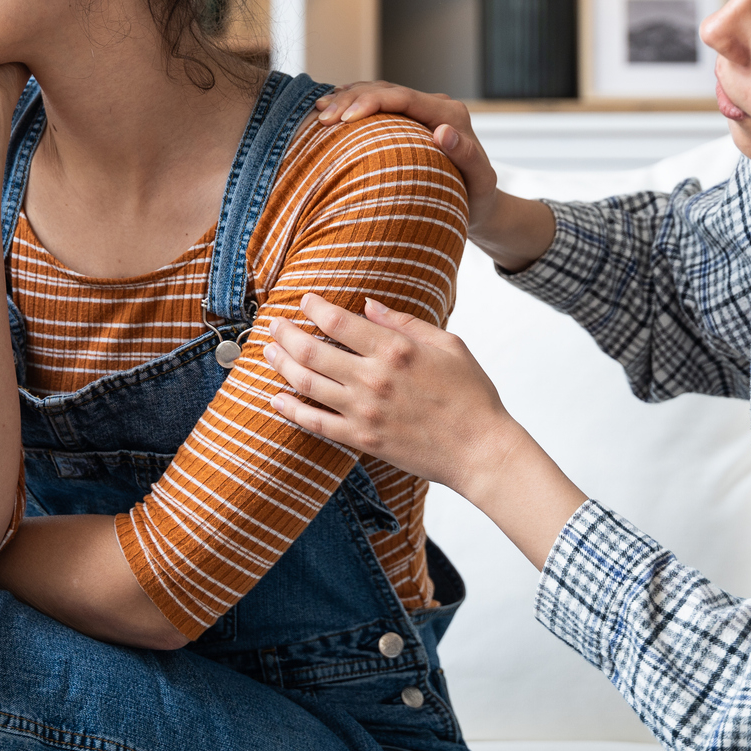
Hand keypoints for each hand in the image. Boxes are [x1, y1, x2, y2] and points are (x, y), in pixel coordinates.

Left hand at [263, 294, 587, 568]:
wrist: (480, 449)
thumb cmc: (472, 396)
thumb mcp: (448, 345)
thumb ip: (405, 322)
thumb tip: (369, 305)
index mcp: (395, 350)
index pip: (339, 322)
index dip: (314, 308)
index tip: (304, 300)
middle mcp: (373, 379)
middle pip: (312, 351)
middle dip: (287, 334)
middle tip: (274, 324)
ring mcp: (364, 411)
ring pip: (306, 384)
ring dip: (282, 365)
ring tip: (269, 352)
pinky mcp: (362, 439)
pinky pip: (315, 423)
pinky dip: (291, 409)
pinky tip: (276, 399)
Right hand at [313, 82, 555, 270]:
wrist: (480, 203)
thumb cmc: (479, 198)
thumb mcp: (480, 181)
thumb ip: (468, 156)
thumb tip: (443, 132)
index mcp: (450, 113)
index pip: (405, 98)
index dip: (372, 102)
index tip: (346, 118)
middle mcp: (434, 105)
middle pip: (386, 90)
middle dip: (351, 100)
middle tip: (322, 118)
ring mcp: (419, 111)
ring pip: (377, 93)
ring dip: (346, 99)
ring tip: (318, 112)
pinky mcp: (407, 120)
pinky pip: (376, 105)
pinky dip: (351, 105)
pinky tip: (328, 111)